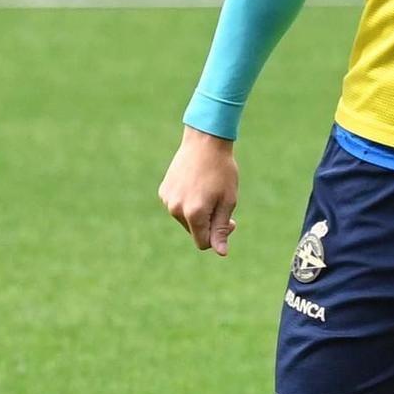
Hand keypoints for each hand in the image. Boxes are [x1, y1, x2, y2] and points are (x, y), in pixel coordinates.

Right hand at [158, 126, 239, 254]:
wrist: (205, 141)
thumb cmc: (222, 171)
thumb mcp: (228, 200)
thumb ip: (221, 228)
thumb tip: (221, 252)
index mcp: (194, 213)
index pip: (203, 243)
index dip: (218, 236)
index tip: (230, 221)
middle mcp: (176, 209)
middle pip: (194, 231)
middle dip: (208, 223)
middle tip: (220, 202)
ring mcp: (167, 200)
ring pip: (185, 219)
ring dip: (197, 212)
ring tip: (207, 189)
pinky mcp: (163, 191)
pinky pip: (177, 206)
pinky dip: (187, 201)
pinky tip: (196, 183)